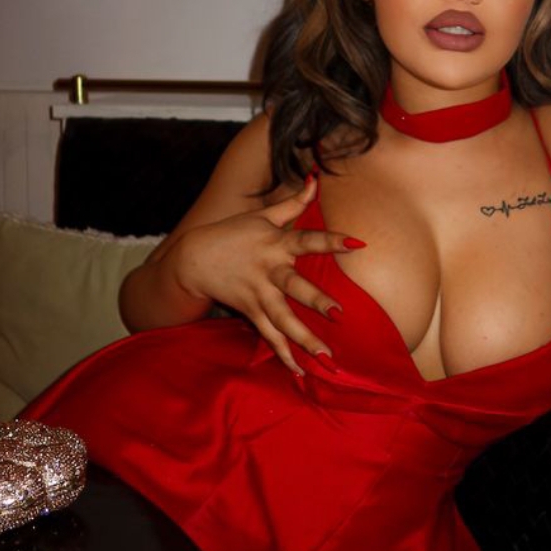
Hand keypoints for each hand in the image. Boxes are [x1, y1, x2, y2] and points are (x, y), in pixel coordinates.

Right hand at [167, 176, 361, 375]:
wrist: (193, 259)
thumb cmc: (234, 233)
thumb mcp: (262, 215)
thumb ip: (293, 202)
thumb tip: (316, 178)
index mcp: (276, 243)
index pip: (309, 240)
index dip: (332, 241)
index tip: (358, 244)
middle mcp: (270, 271)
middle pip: (295, 288)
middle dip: (315, 301)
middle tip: (338, 314)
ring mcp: (259, 294)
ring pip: (283, 321)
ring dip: (305, 340)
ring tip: (327, 357)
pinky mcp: (250, 311)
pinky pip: (270, 336)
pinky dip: (284, 354)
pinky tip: (301, 372)